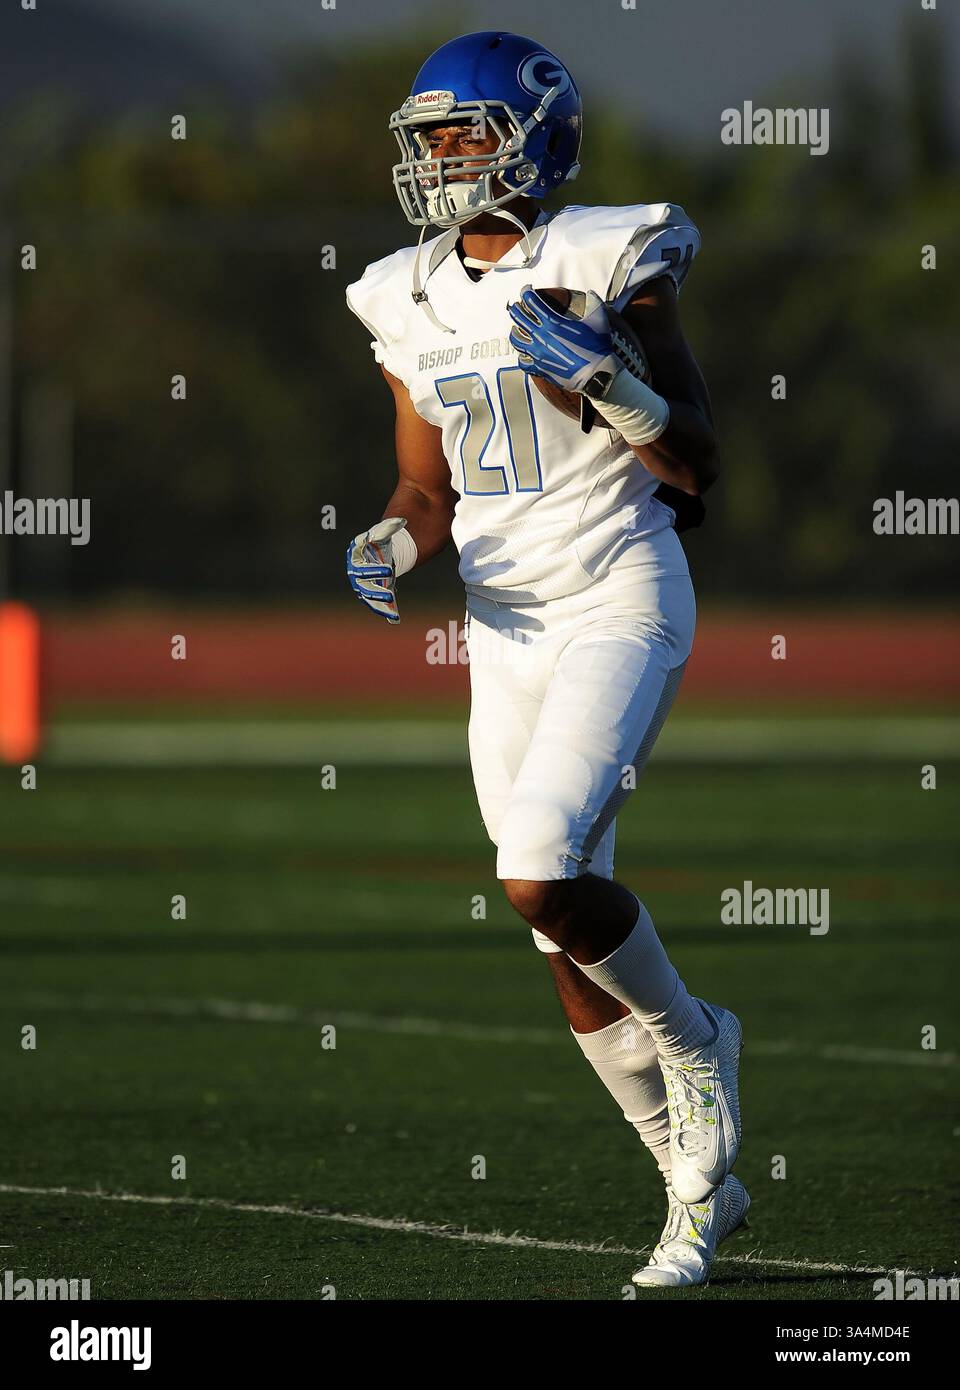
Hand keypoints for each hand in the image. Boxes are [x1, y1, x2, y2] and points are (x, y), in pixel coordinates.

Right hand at [346, 517, 408, 622]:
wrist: (380, 553)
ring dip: (378, 601)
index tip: (390, 570)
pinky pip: (375, 603)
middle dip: (375, 583)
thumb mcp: (384, 532)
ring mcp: (361, 583)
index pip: (361, 563)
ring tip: (391, 604)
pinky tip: (395, 618)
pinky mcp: (370, 593)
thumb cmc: (380, 541)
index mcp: (355, 554)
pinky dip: (384, 611)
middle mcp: (354, 570)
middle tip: (391, 584)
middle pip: (362, 579)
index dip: (374, 569)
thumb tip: (402, 520)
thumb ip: (390, 527)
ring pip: (367, 595)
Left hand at [507, 286, 622, 397]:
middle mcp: (541, 336)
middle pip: (519, 318)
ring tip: (515, 329)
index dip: (526, 292)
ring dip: (514, 332)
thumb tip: (591, 294)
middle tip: (516, 306)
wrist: (596, 374)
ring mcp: (538, 353)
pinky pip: (523, 362)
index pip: (532, 302)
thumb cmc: (597, 346)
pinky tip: (524, 354)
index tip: (526, 290)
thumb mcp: (598, 319)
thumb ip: (593, 303)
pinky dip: (522, 357)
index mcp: (553, 322)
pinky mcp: (539, 368)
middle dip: (516, 309)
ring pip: (517, 340)